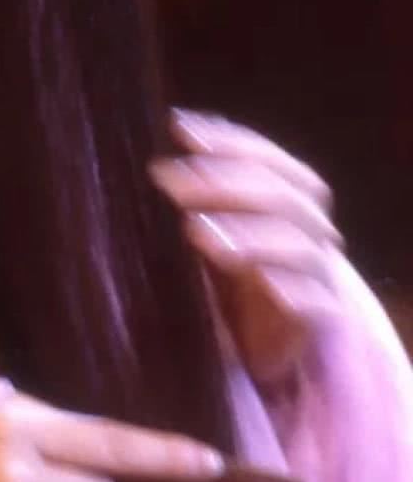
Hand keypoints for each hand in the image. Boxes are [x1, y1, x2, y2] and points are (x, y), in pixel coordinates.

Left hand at [149, 108, 346, 387]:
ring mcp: (318, 274)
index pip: (268, 160)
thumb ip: (196, 195)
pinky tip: (259, 281)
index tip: (179, 130)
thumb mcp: (206, 234)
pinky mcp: (320, 319)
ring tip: (196, 232)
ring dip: (249, 233)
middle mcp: (308, 230)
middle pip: (282, 196)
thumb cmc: (226, 282)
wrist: (255, 351)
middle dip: (225, 182)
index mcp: (287, 199)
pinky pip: (314, 301)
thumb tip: (161, 148)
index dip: (230, 141)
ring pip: (298, 244)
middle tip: (170, 181)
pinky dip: (289, 287)